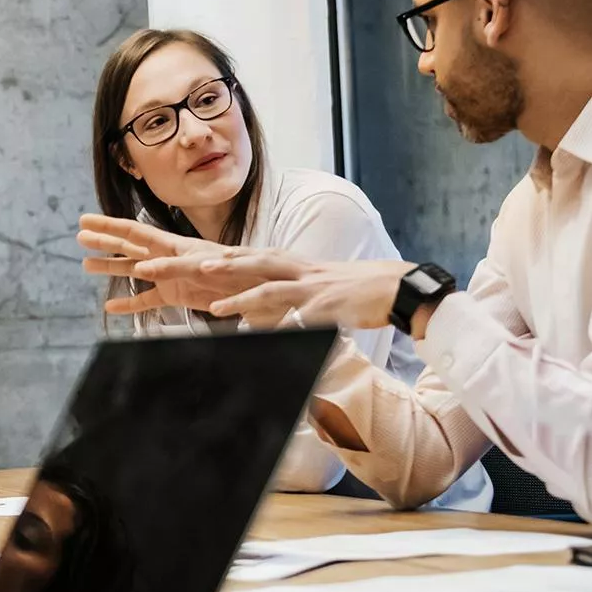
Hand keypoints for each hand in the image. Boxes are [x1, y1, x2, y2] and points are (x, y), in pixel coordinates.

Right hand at [77, 214, 236, 313]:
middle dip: (104, 240)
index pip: (133, 232)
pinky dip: (129, 304)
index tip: (85, 221)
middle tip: (79, 235)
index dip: (108, 226)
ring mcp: (167, 277)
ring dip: (110, 267)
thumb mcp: (203, 267)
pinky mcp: (174, 296)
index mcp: (171, 245)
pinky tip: (110, 306)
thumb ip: (172, 268)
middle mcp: (165, 257)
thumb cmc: (234, 272)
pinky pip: (146, 300)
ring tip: (85, 265)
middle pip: (128, 246)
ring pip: (131, 271)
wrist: (255, 288)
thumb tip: (141, 269)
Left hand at [197, 254, 415, 329]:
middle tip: (196, 266)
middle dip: (222, 265)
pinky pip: (299, 319)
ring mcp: (312, 288)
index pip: (255, 256)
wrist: (395, 286)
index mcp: (296, 264)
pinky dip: (281, 328)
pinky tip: (264, 337)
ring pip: (270, 289)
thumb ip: (290, 294)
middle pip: (253, 264)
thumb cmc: (354, 289)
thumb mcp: (317, 285)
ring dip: (241, 299)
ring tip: (215, 308)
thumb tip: (267, 312)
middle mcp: (299, 271)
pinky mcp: (327, 307)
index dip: (227, 256)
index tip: (200, 255)